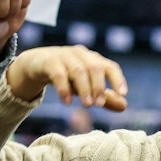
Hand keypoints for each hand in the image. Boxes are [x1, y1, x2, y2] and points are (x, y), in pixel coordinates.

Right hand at [7, 45, 128, 109]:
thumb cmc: (67, 75)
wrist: (36, 64)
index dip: (117, 79)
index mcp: (93, 59)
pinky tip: (67, 102)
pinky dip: (64, 88)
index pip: (109, 66)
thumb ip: (105, 96)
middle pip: (94, 67)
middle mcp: (81, 55)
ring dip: (84, 89)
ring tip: (87, 106)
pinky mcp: (48, 62)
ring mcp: (64, 56)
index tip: (123, 94)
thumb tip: (124, 106)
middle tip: (99, 105)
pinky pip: (58, 74)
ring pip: (78, 71)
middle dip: (99, 86)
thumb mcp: (86, 86)